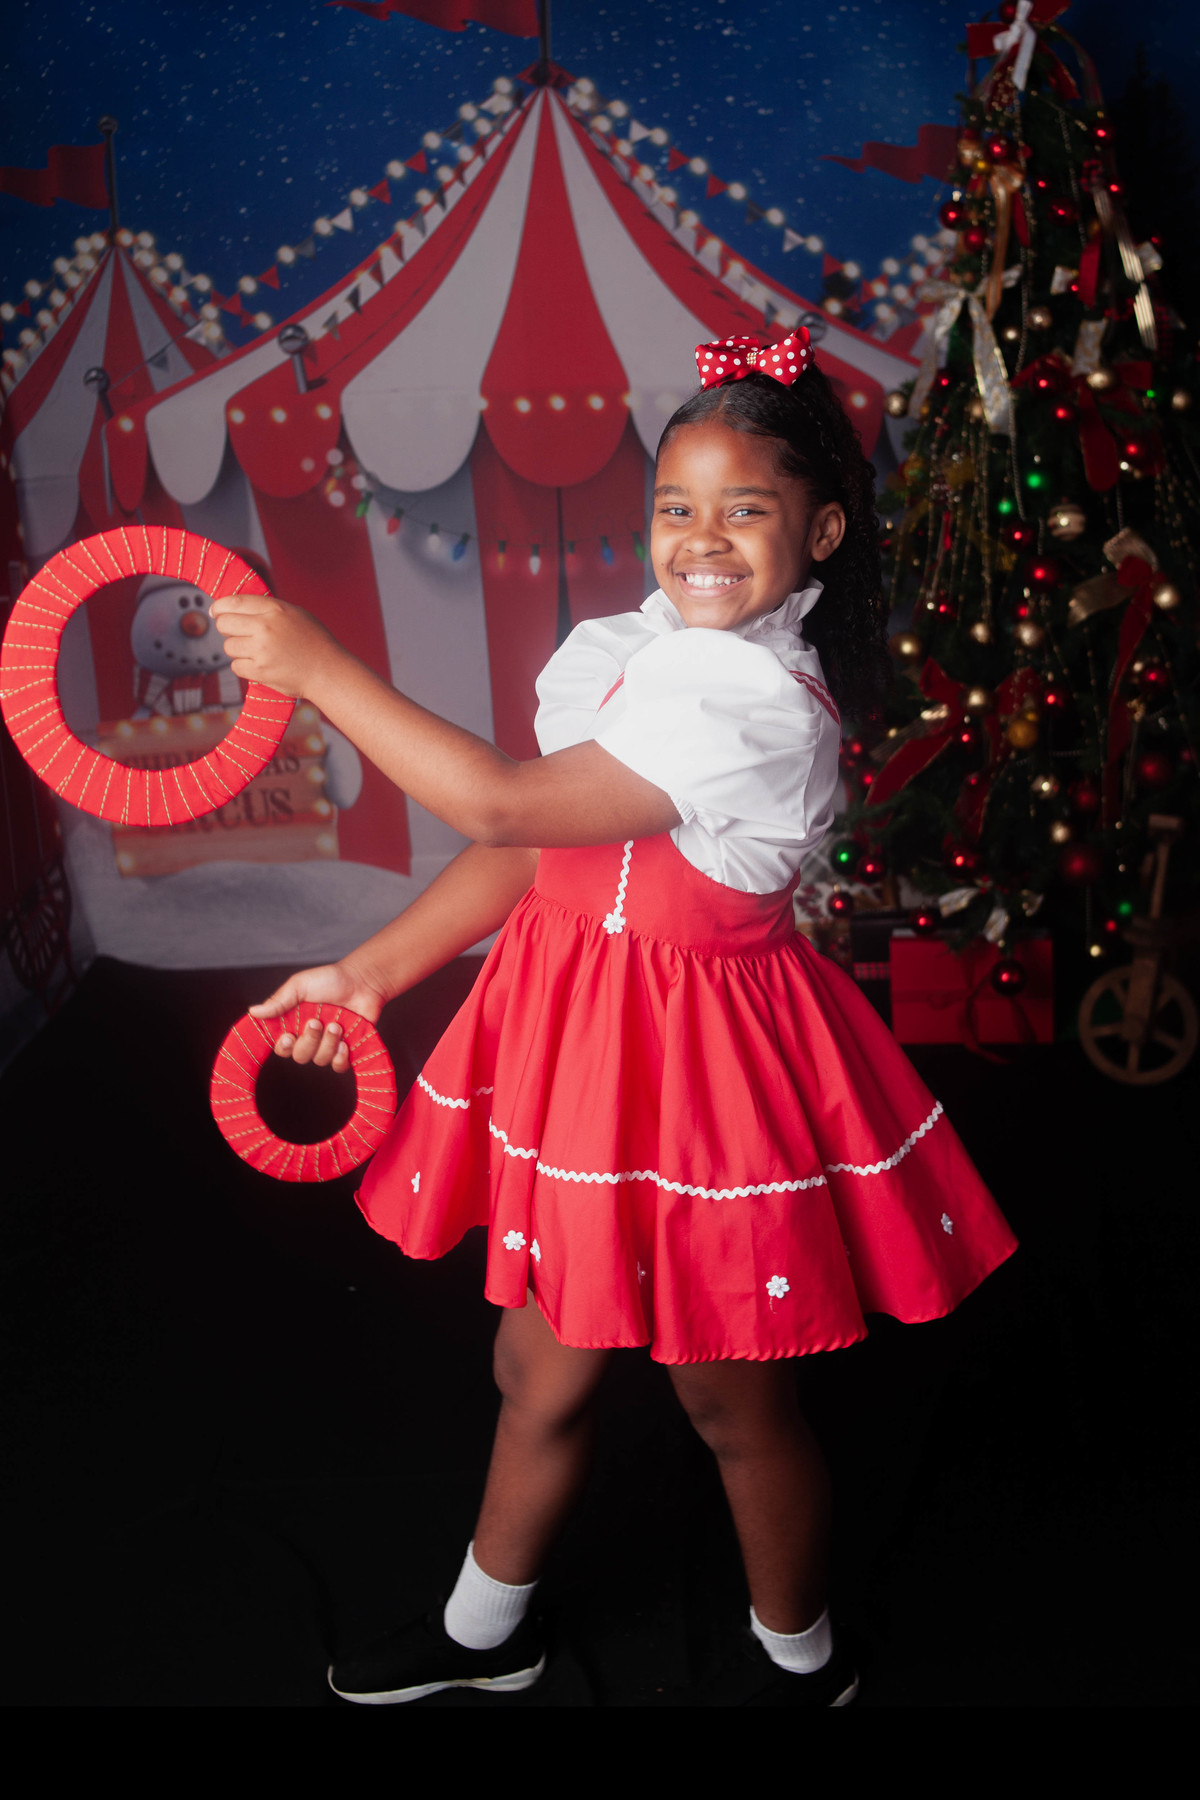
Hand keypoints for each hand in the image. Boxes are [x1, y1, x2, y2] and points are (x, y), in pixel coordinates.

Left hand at [210, 594, 338, 699]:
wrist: (328, 671)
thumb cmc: (314, 642)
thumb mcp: (295, 614)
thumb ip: (267, 609)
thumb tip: (235, 608)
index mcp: (274, 609)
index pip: (233, 602)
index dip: (219, 607)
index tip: (216, 611)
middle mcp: (265, 627)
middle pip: (224, 624)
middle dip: (227, 629)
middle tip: (238, 634)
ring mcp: (261, 650)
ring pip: (228, 646)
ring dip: (238, 649)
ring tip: (256, 652)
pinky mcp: (259, 671)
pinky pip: (236, 666)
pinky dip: (244, 666)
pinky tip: (260, 665)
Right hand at [249, 960, 386, 1073]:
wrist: (363, 982)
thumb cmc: (330, 980)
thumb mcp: (300, 986)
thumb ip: (278, 1001)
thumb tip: (253, 1012)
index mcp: (295, 1024)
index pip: (281, 1047)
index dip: (283, 1047)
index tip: (288, 1036)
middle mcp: (310, 1037)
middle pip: (299, 1056)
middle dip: (309, 1041)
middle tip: (317, 1022)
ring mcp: (328, 1044)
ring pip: (320, 1060)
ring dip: (328, 1043)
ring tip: (337, 1024)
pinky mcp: (347, 1050)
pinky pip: (338, 1066)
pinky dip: (340, 1058)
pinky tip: (345, 1043)